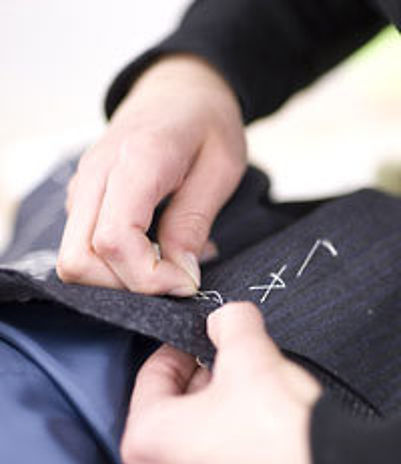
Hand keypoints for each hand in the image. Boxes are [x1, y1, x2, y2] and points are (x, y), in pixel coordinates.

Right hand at [57, 55, 246, 295]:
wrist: (178, 89)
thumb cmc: (207, 123)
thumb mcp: (221, 169)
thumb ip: (193, 223)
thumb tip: (179, 276)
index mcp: (135, 160)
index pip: (114, 240)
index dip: (149, 278)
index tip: (188, 281)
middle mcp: (96, 174)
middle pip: (78, 260)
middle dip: (126, 286)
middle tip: (175, 278)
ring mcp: (82, 186)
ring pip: (75, 259)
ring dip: (120, 278)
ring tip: (168, 260)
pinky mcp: (83, 199)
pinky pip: (85, 248)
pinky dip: (117, 264)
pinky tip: (153, 248)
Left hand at [121, 302, 320, 463]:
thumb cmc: (279, 429)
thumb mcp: (250, 352)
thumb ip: (228, 322)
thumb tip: (224, 319)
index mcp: (146, 440)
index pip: (152, 376)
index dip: (180, 351)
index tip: (199, 345)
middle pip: (171, 418)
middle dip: (198, 389)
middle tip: (230, 373)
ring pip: (193, 455)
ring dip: (214, 429)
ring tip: (250, 410)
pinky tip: (260, 451)